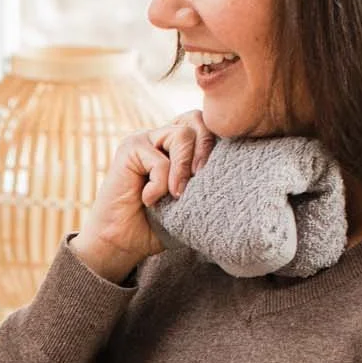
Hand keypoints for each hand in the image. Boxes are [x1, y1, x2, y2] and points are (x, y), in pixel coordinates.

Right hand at [72, 110, 215, 283]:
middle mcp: (161, 137)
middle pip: (196, 119)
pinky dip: (160, 184)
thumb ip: (207, 186)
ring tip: (176, 194)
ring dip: (183, 168)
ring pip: (181, 134)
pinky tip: (149, 200)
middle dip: (206, 147)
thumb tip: (240, 181)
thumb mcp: (190, 205)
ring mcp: (144, 140)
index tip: (221, 173)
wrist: (121, 243)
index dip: (217, 141)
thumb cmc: (156, 226)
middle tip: (202, 177)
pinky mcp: (129, 149)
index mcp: (177, 147)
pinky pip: (160, 160)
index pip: (205, 124)